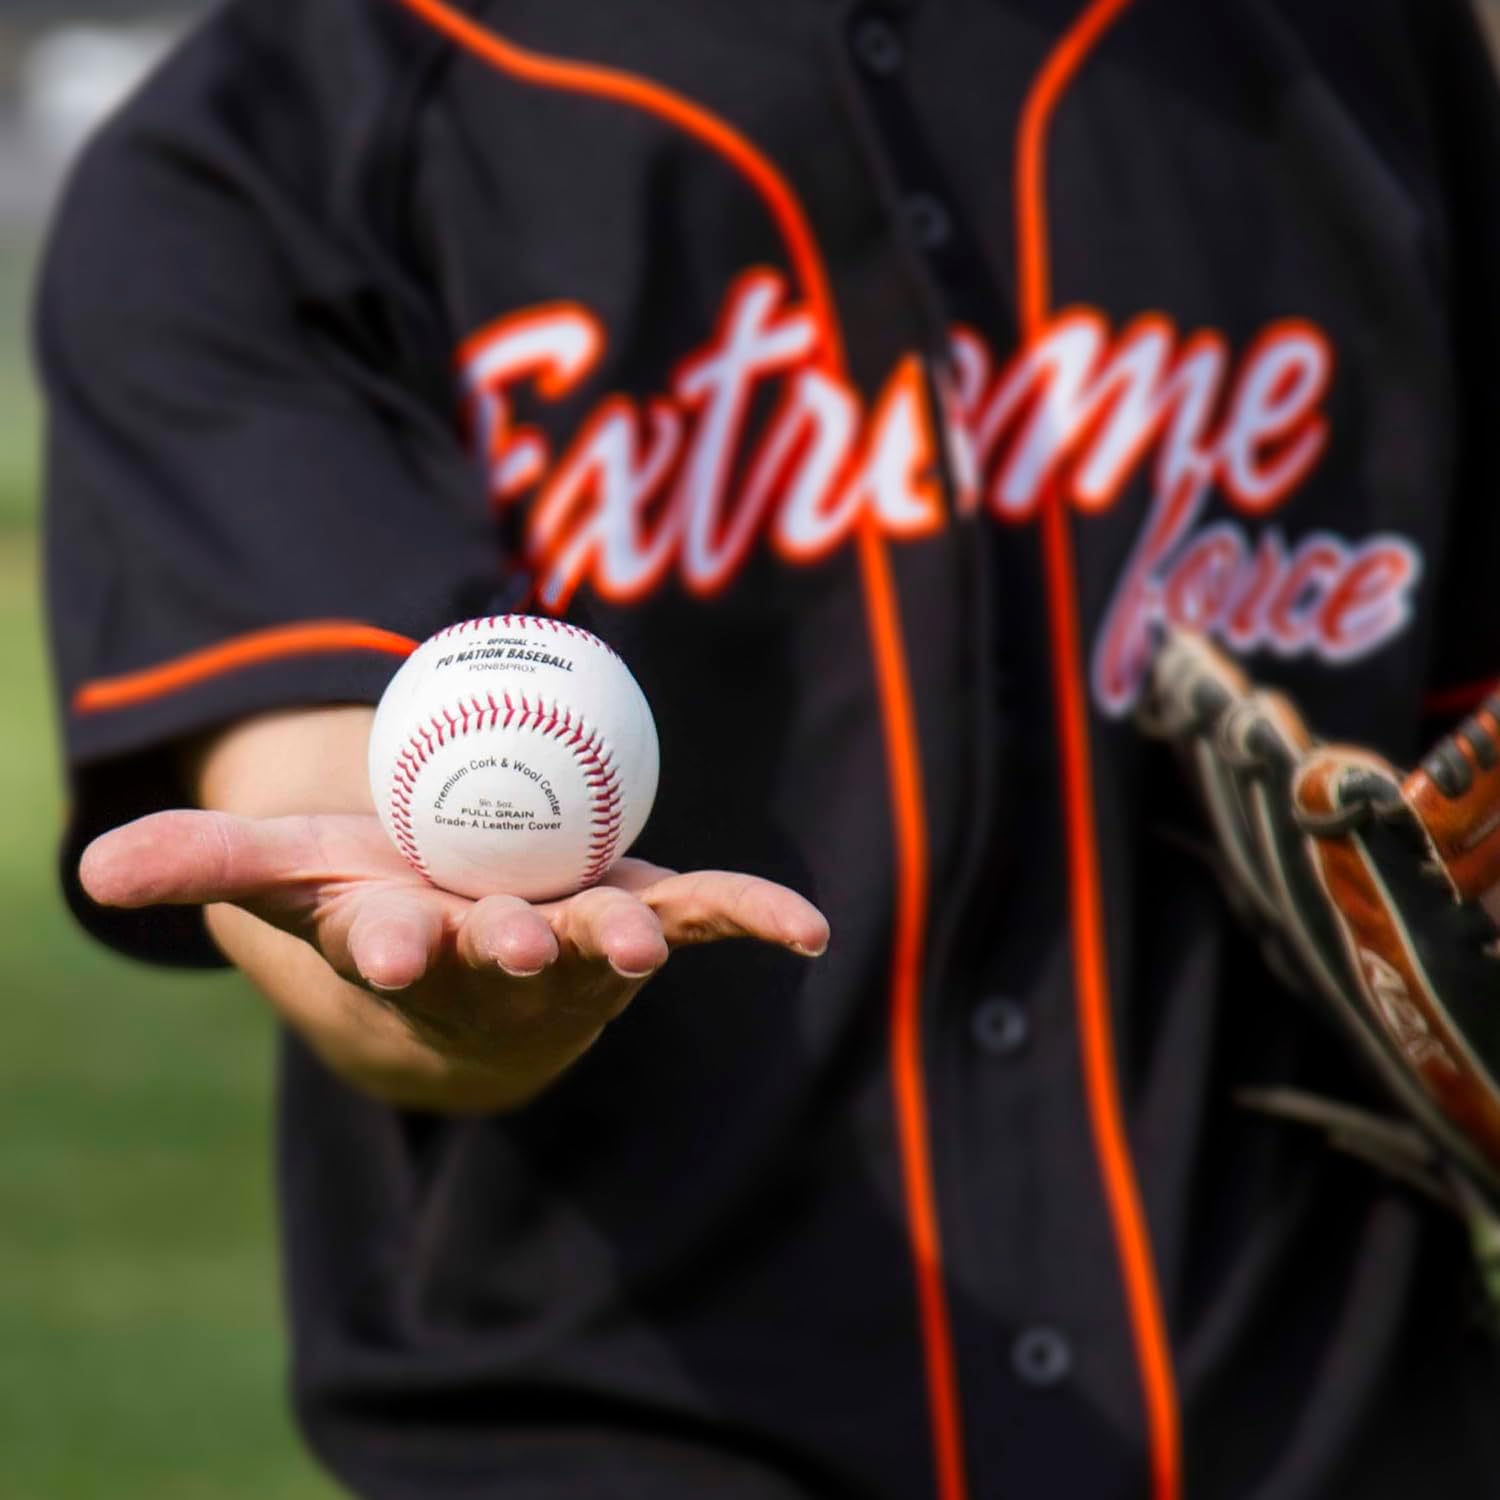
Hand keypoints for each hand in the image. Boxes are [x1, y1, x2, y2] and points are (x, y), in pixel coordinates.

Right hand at [80, 809, 828, 1110]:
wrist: (470, 959)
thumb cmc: (378, 900)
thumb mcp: (291, 867)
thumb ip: (205, 860)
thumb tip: (89, 865)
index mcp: (412, 951)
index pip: (392, 949)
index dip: (390, 943)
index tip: (390, 940)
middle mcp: (499, 966)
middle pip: (503, 957)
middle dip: (507, 949)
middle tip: (516, 940)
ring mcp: (581, 954)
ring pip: (603, 949)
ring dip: (622, 946)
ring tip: (636, 944)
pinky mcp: (644, 927)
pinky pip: (705, 916)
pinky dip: (754, 920)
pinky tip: (807, 930)